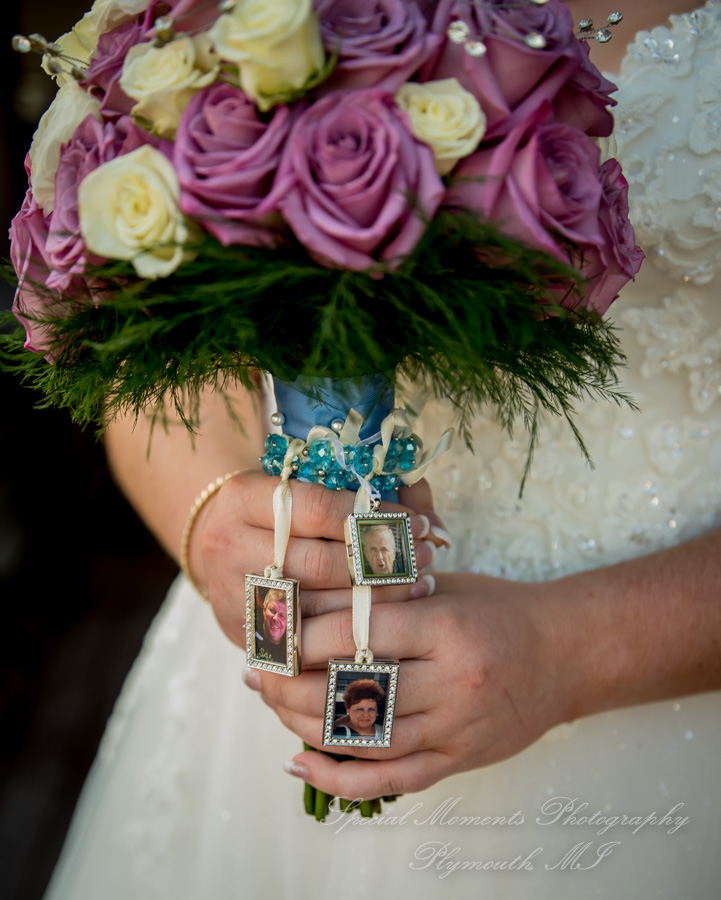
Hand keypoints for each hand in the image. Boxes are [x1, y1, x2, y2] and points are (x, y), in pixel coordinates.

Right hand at [195, 473, 439, 647]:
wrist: (223, 546)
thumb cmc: (283, 512)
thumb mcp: (312, 487)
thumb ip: (371, 495)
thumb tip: (431, 515)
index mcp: (244, 497)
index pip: (320, 509)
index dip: (375, 518)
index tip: (419, 523)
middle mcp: (229, 545)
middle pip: (318, 564)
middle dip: (381, 564)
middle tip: (426, 559)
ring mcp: (233, 595)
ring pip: (315, 609)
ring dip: (376, 602)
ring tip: (420, 588)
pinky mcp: (245, 635)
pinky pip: (308, 642)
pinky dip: (353, 634)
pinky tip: (389, 623)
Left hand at [250, 572, 571, 799]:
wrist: (565, 653)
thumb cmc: (498, 611)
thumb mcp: (443, 589)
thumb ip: (383, 599)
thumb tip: (307, 610)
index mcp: (444, 628)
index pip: (357, 633)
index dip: (303, 634)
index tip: (272, 630)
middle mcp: (450, 681)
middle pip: (351, 692)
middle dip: (291, 684)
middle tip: (260, 672)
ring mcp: (455, 728)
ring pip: (363, 741)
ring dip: (303, 726)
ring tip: (272, 704)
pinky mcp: (458, 760)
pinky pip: (390, 781)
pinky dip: (339, 778)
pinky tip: (301, 761)